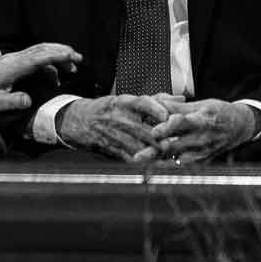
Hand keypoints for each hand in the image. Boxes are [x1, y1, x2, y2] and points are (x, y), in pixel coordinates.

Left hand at [0, 42, 81, 112]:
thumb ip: (10, 101)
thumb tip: (28, 101)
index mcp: (10, 68)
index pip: (36, 58)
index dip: (54, 56)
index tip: (70, 56)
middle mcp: (13, 60)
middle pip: (40, 49)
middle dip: (61, 51)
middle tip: (78, 59)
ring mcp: (13, 59)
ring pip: (39, 51)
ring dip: (57, 54)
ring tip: (72, 65)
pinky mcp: (13, 63)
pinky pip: (35, 58)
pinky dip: (49, 63)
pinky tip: (55, 76)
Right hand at [54, 94, 172, 160]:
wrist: (79, 121)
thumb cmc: (109, 109)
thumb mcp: (128, 100)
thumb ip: (157, 99)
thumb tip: (181, 99)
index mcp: (123, 102)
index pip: (142, 102)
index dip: (155, 109)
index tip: (168, 116)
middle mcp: (118, 117)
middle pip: (144, 129)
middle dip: (161, 138)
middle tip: (176, 142)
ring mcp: (113, 134)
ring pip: (138, 146)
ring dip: (155, 152)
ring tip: (170, 155)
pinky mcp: (110, 148)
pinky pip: (129, 157)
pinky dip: (143, 161)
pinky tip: (155, 163)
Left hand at [135, 97, 260, 163]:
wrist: (240, 127)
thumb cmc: (217, 112)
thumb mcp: (200, 104)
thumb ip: (176, 106)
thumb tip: (155, 101)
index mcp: (201, 119)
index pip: (182, 123)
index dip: (167, 127)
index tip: (153, 132)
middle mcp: (202, 138)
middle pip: (175, 145)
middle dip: (155, 150)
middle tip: (137, 156)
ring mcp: (202, 152)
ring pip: (176, 158)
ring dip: (158, 160)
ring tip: (140, 163)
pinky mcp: (202, 161)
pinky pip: (181, 165)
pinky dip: (167, 165)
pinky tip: (152, 166)